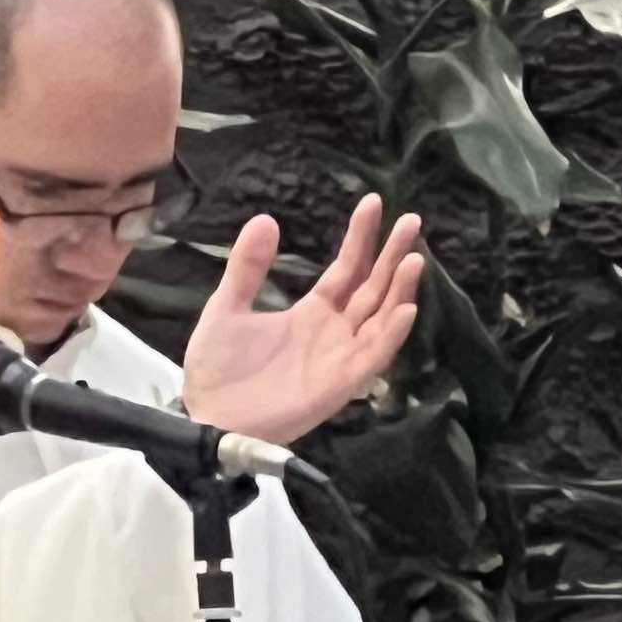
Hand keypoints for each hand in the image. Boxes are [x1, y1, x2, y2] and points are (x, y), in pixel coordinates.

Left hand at [181, 196, 425, 445]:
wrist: (208, 418)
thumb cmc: (218, 370)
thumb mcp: (227, 308)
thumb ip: (247, 268)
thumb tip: (264, 218)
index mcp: (312, 313)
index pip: (346, 269)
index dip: (361, 238)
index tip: (373, 203)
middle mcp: (334, 332)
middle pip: (372, 287)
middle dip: (392, 254)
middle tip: (411, 220)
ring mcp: (340, 357)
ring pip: (381, 318)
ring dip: (399, 290)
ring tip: (413, 258)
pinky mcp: (340, 384)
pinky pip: (373, 356)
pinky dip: (391, 333)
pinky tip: (405, 307)